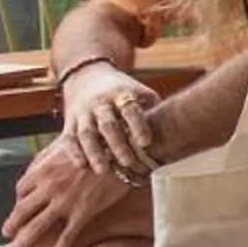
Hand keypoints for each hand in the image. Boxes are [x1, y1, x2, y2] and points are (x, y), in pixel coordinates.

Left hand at [5, 137, 143, 246]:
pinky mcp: (82, 213)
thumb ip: (57, 151)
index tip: (19, 206)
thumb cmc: (100, 144)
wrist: (123, 151)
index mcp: (46, 169)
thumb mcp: (72, 142)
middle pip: (22, 211)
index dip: (18, 199)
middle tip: (7, 235)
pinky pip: (65, 238)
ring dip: (24, 243)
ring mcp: (64, 202)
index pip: (22, 187)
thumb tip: (52, 154)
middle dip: (12, 225)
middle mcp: (49, 187)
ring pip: (36, 227)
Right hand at [61, 66, 160, 185]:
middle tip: (128, 163)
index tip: (146, 143)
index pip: (130, 109)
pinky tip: (82, 166)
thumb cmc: (122, 89)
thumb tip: (178, 126)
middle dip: (117, 144)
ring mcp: (83, 113)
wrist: (86, 76)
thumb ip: (154, 107)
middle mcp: (100, 103)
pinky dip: (74, 152)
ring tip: (103, 170)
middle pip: (108, 124)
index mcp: (121, 94)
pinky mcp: (69, 122)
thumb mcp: (139, 91)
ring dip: (94, 152)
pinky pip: (69, 138)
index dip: (138, 125)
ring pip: (86, 133)